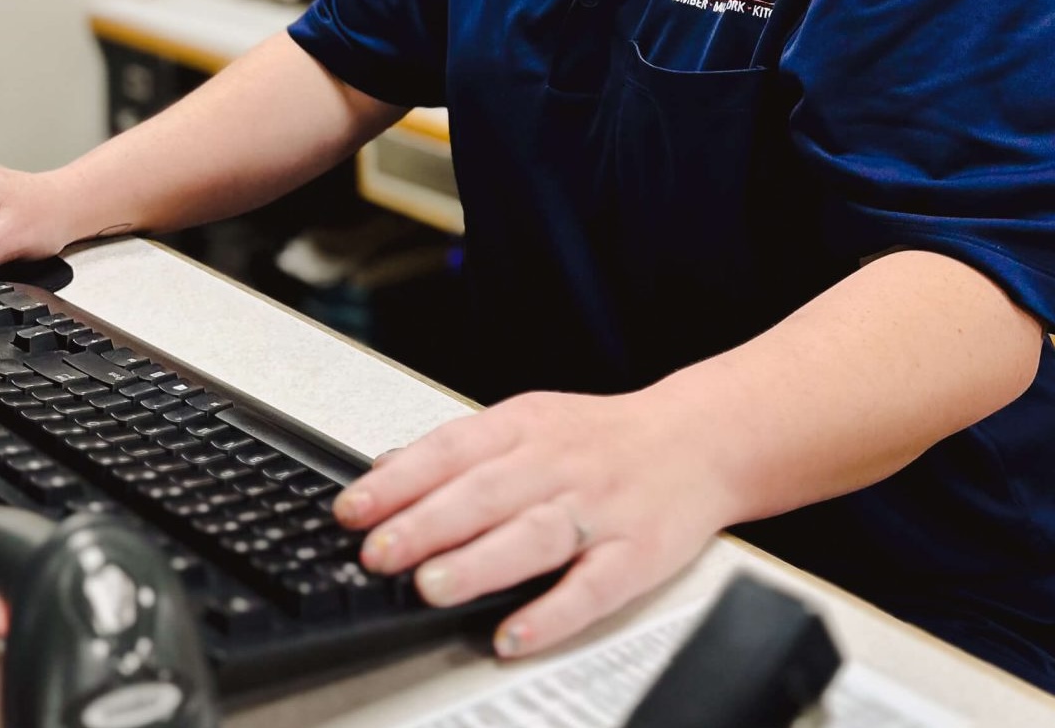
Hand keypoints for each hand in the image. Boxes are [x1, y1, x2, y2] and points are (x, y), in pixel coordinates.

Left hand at [331, 389, 735, 657]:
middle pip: (488, 492)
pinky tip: (515, 633)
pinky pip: (592, 587)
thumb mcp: (531, 421)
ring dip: (480, 563)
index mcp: (528, 426)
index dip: (400, 479)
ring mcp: (600, 510)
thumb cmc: (603, 439)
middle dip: (428, 523)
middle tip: (378, 553)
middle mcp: (560, 465)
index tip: (353, 509)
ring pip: (535, 535)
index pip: (453, 449)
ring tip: (431, 588)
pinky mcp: (635, 556)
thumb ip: (464, 450)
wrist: (700, 441)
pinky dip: (553, 611)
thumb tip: (385, 472)